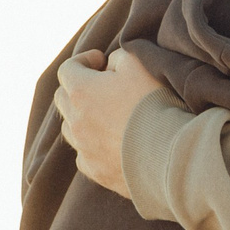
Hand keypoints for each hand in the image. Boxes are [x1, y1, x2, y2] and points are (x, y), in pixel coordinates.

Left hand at [56, 46, 163, 196]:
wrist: (167, 153)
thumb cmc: (153, 104)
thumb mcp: (139, 64)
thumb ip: (117, 58)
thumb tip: (109, 65)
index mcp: (81, 91)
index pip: (67, 69)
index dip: (84, 61)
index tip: (101, 62)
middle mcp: (75, 121)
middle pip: (63, 98)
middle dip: (78, 88)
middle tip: (103, 87)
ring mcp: (83, 148)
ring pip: (70, 128)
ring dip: (83, 118)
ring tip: (108, 116)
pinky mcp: (95, 171)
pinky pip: (84, 154)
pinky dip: (93, 146)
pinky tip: (114, 144)